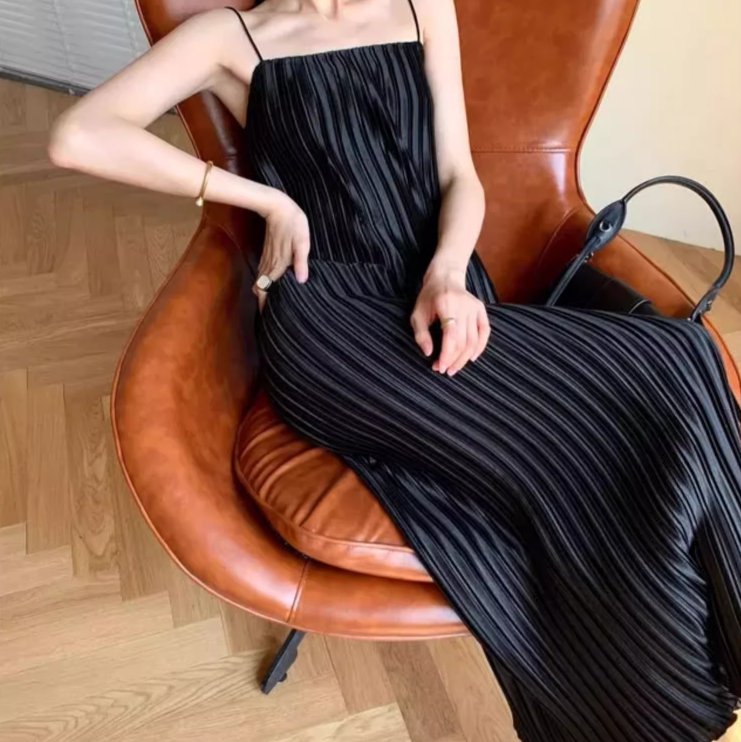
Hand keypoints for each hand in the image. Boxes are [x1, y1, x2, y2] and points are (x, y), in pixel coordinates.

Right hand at [254, 192, 310, 312]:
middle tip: (266, 314)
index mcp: (278, 264)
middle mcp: (270, 264)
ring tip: (266, 303)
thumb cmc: (292, 223)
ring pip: (261, 280)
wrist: (277, 206)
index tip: (265, 316)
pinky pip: (262, 272)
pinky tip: (267, 284)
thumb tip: (302, 281)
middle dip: (263, 301)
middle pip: (261, 287)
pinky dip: (263, 281)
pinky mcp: (267, 252)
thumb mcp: (301, 242)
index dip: (265, 303)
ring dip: (262, 291)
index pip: (267, 289)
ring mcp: (267, 258)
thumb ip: (301, 262)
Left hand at [410, 266, 490, 375]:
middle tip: (444, 370)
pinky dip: (480, 347)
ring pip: (474, 340)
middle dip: (454, 359)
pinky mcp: (481, 309)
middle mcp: (464, 306)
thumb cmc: (428, 297)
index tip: (439, 367)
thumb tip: (429, 353)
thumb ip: (421, 334)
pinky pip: (485, 332)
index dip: (446, 355)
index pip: (451, 336)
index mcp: (446, 305)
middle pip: (463, 341)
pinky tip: (471, 358)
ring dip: (464, 358)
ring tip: (454, 368)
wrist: (445, 277)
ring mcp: (475, 307)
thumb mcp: (417, 314)